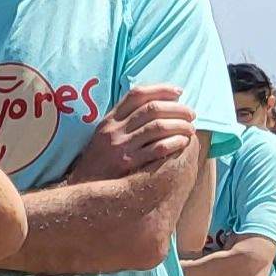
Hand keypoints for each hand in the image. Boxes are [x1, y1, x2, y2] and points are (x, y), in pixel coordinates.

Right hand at [67, 84, 198, 182]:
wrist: (84, 185)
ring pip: (157, 127)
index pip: (137, 94)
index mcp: (110, 119)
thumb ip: (125, 120)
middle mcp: (114, 129)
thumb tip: (157, 105)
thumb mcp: (105, 134)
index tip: (178, 92)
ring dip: (179, 125)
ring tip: (190, 129)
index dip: (160, 90)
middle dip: (177, 109)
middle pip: (151, 109)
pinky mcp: (127, 163)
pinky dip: (173, 143)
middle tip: (191, 114)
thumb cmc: (100, 160)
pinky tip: (182, 143)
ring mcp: (120, 146)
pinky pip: (157, 148)